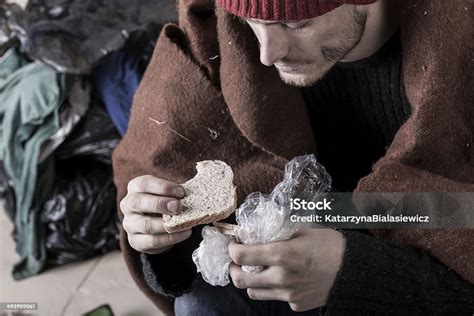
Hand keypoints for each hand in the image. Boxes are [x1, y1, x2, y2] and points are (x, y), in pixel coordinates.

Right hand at [120, 175, 190, 253]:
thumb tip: (195, 192)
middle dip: (160, 204)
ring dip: (166, 224)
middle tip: (178, 207)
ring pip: (145, 225)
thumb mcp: (167, 193)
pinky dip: (170, 238)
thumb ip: (176, 192)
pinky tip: (183, 233)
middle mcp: (128, 205)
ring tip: (185, 224)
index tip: (181, 192)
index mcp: (135, 188)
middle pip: (138, 202)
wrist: (157, 225)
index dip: (163, 187)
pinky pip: (152, 241)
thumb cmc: (164, 203)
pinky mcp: (136, 241)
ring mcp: (130, 224)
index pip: (144, 184)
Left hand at [228, 228, 345, 311]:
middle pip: (240, 280)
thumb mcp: (304, 229)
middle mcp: (281, 277)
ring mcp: (288, 294)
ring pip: (254, 292)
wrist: (356, 271)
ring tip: (256, 270)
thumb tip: (261, 229)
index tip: (234, 243)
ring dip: (250, 281)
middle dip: (233, 268)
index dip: (232, 248)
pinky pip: (275, 298)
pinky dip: (273, 289)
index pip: (241, 255)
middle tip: (236, 260)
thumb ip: (280, 231)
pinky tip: (283, 278)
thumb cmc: (332, 245)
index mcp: (281, 254)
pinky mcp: (296, 304)